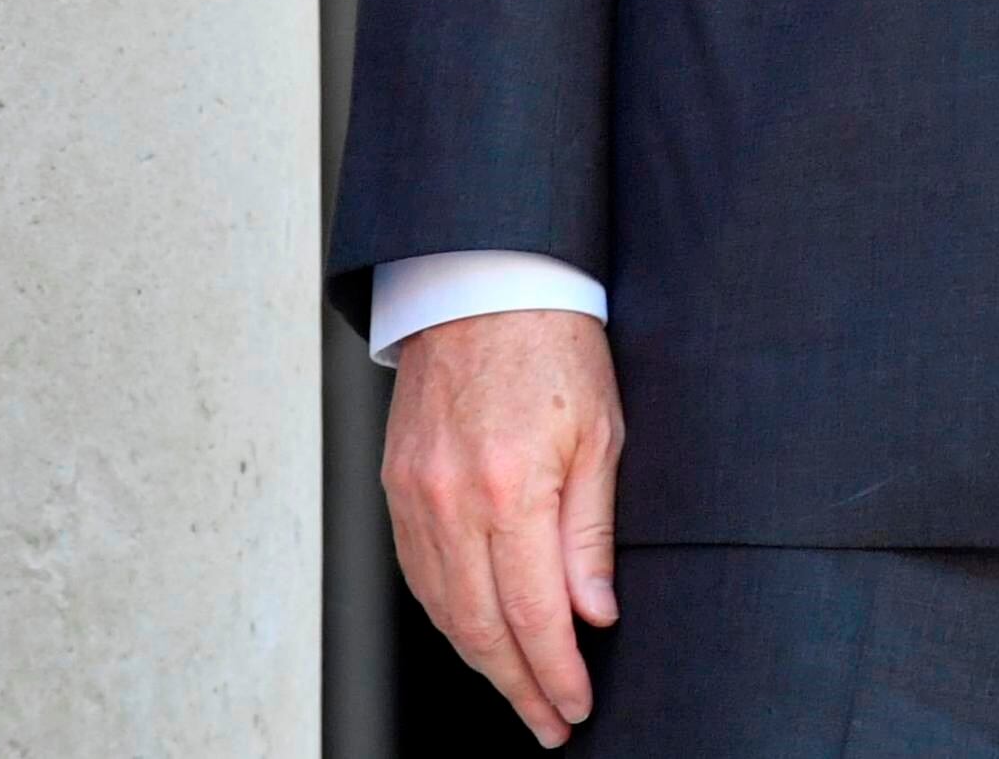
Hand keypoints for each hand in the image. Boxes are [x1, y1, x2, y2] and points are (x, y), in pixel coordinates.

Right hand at [385, 309, 626, 744]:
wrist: (484, 284)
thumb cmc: (554, 347)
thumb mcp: (602, 435)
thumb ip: (590, 532)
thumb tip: (592, 614)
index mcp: (512, 490)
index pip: (532, 616)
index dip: (554, 673)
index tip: (573, 706)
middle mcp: (452, 501)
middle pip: (481, 629)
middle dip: (517, 688)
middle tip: (548, 721)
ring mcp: (415, 496)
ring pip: (442, 610)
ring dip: (480, 661)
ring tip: (518, 690)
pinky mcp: (395, 487)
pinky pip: (417, 574)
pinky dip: (446, 615)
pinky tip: (473, 632)